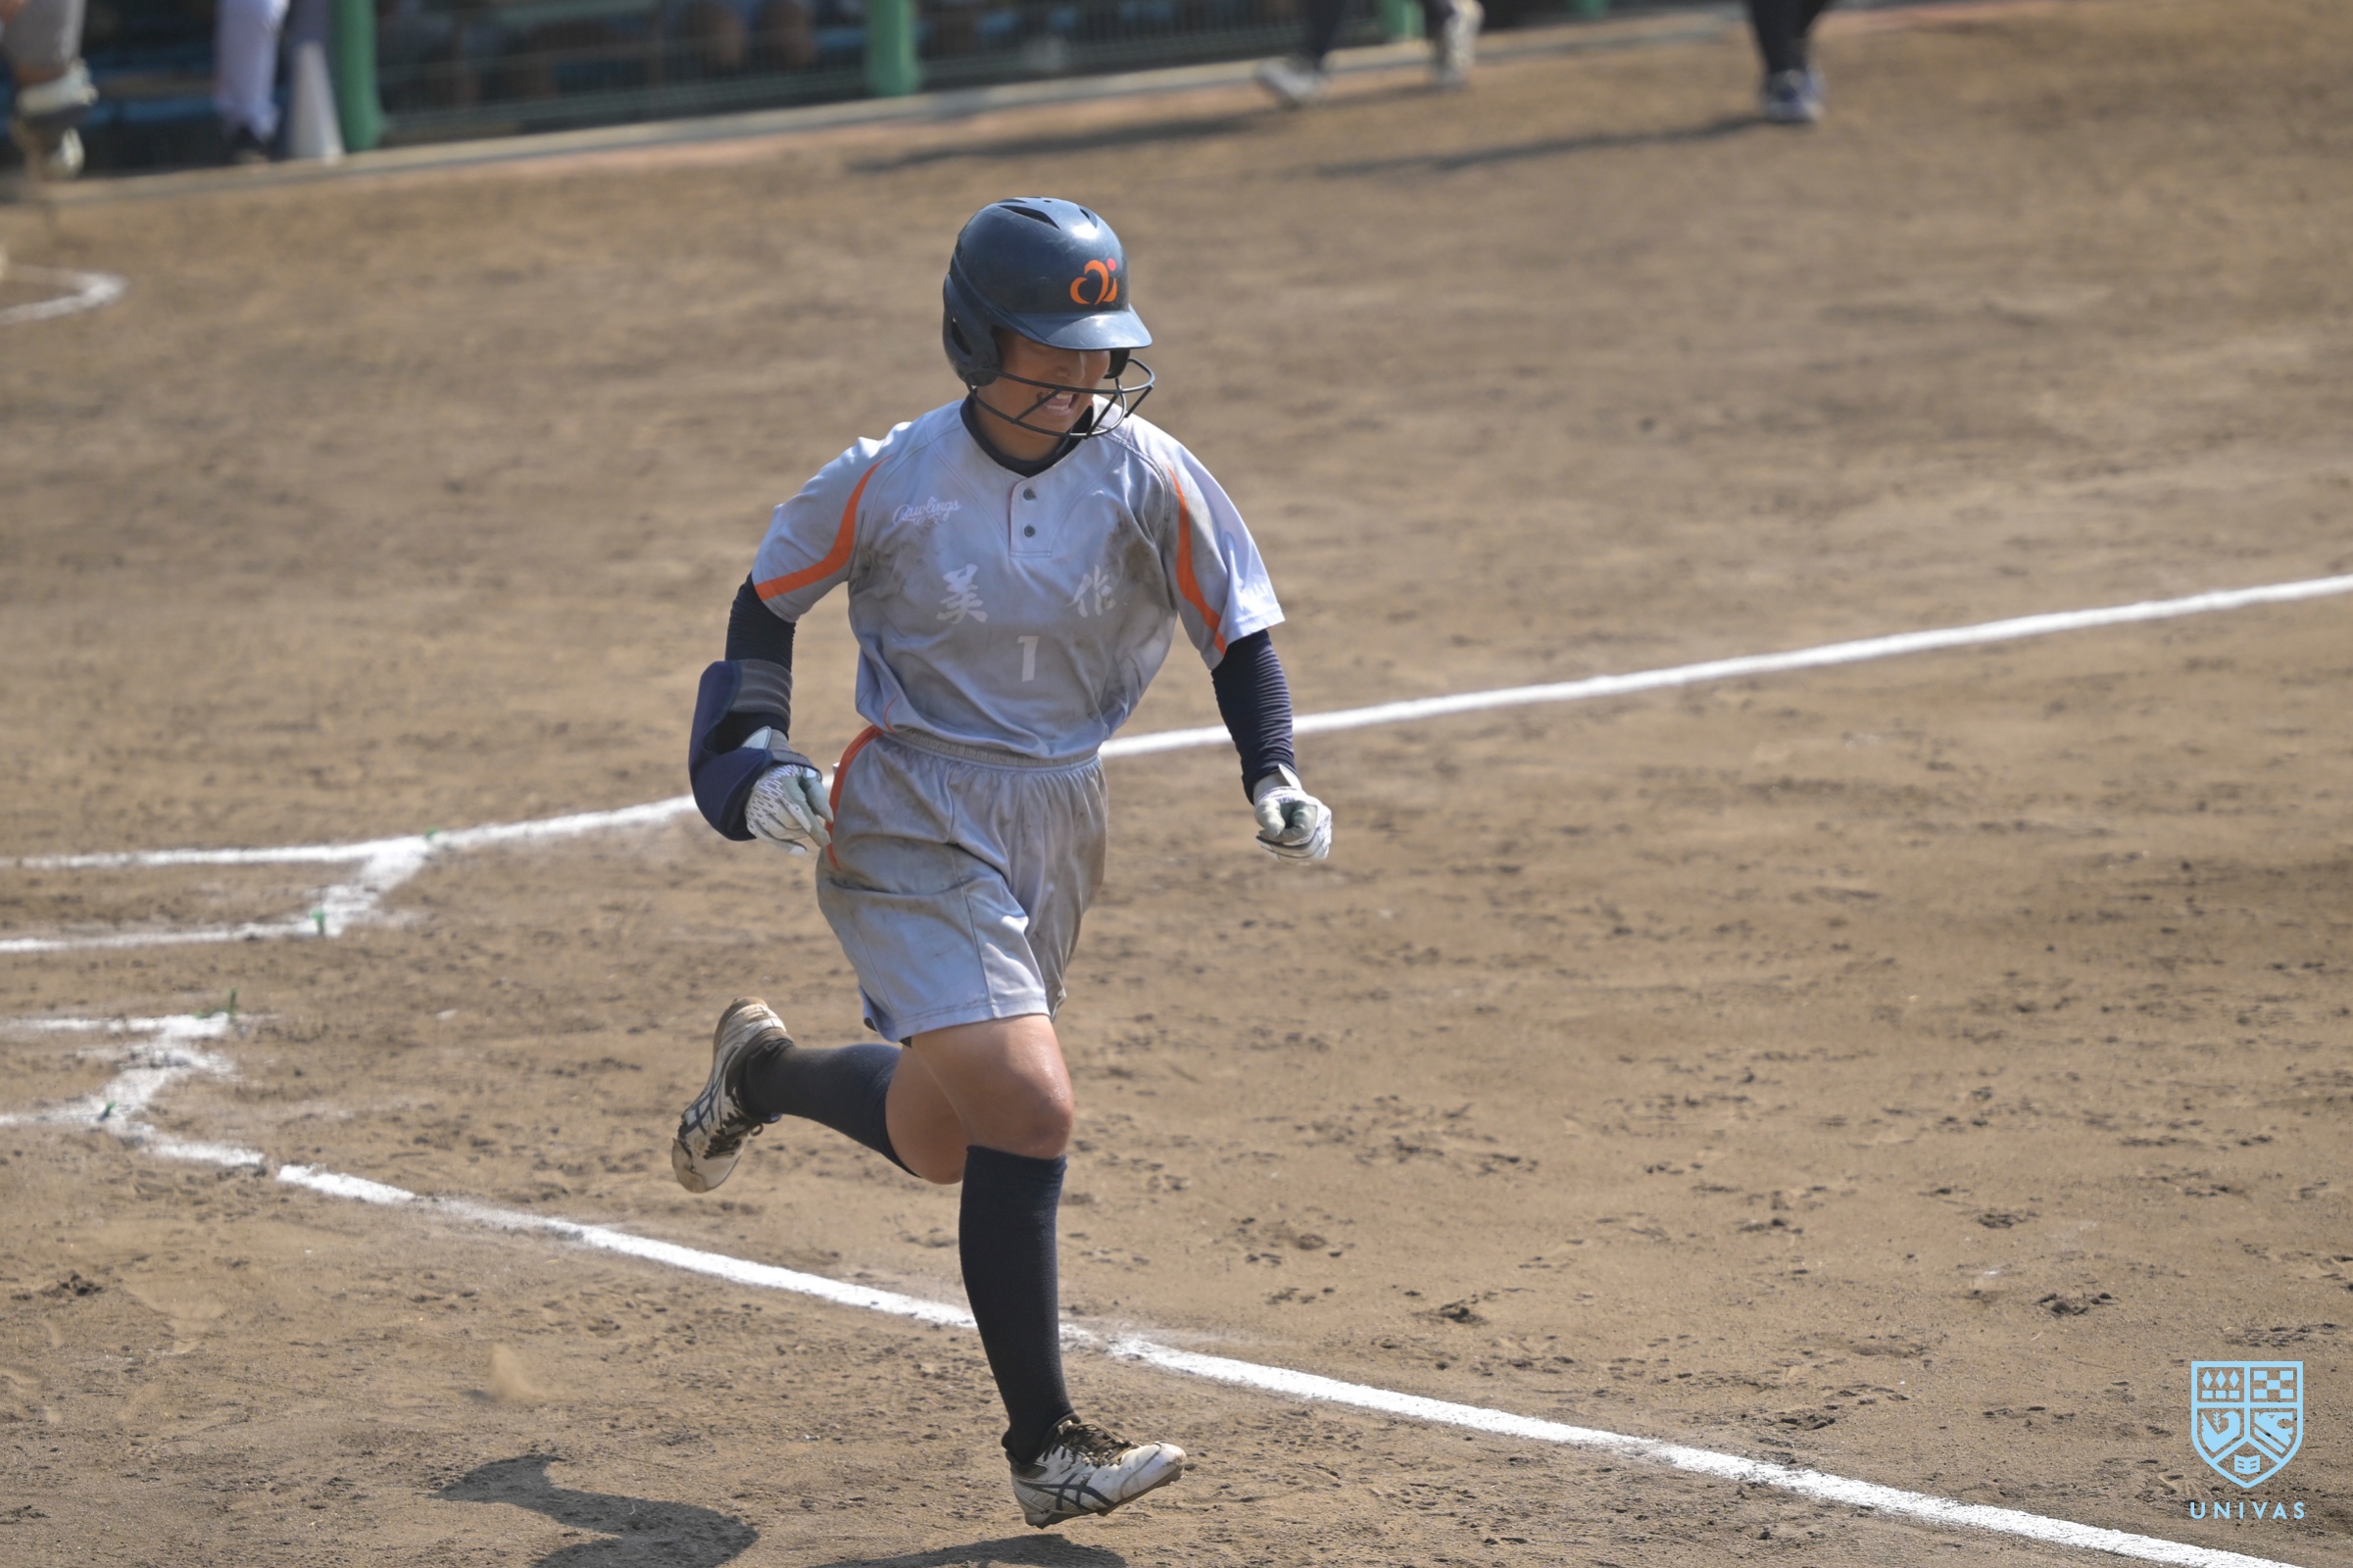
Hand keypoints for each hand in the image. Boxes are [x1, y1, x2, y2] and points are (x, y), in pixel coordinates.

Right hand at [743, 732, 832, 853]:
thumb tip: (829, 819)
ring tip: (805, 827)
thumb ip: (818, 796)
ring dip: (797, 835)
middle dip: (806, 828)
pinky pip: (768, 838)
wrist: (762, 771)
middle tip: (814, 824)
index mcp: (782, 782)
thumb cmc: (792, 775)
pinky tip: (801, 850)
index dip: (813, 827)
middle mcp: (765, 795)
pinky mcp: (751, 818)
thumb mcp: (808, 777)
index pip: (799, 808)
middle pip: (789, 822)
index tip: (827, 841)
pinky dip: (786, 847)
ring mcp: (756, 808)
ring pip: (780, 832)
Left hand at [1251, 765, 1330, 862]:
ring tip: (1266, 845)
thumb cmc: (1275, 807)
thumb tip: (1275, 834)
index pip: (1303, 832)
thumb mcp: (1267, 807)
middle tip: (1263, 840)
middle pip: (1308, 847)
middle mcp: (1324, 822)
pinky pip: (1308, 859)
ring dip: (1284, 855)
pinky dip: (1288, 858)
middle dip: (1281, 848)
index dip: (1283, 838)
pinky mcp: (1321, 848)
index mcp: (1312, 808)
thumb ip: (1269, 818)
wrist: (1285, 808)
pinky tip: (1274, 850)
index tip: (1264, 832)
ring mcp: (1325, 835)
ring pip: (1309, 856)